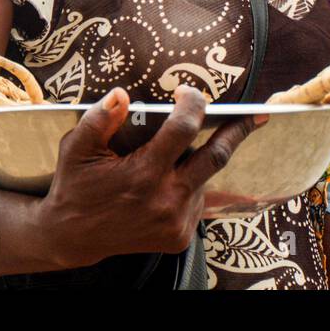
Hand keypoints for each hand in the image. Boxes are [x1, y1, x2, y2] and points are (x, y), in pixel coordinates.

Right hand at [35, 84, 262, 267]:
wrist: (72, 238)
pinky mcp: (180, 237)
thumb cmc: (75, 187)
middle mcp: (166, 199)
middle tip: (257, 117)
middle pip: (216, 156)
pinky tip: (169, 181)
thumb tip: (122, 95)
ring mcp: (176, 222)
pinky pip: (197, 201)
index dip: (193, 103)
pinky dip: (189, 185)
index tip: (187, 92)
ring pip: (204, 179)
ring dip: (197, 161)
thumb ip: (101, 119)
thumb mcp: (76, 148)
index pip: (184, 128)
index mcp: (143, 174)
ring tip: (174, 155)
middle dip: (238, 132)